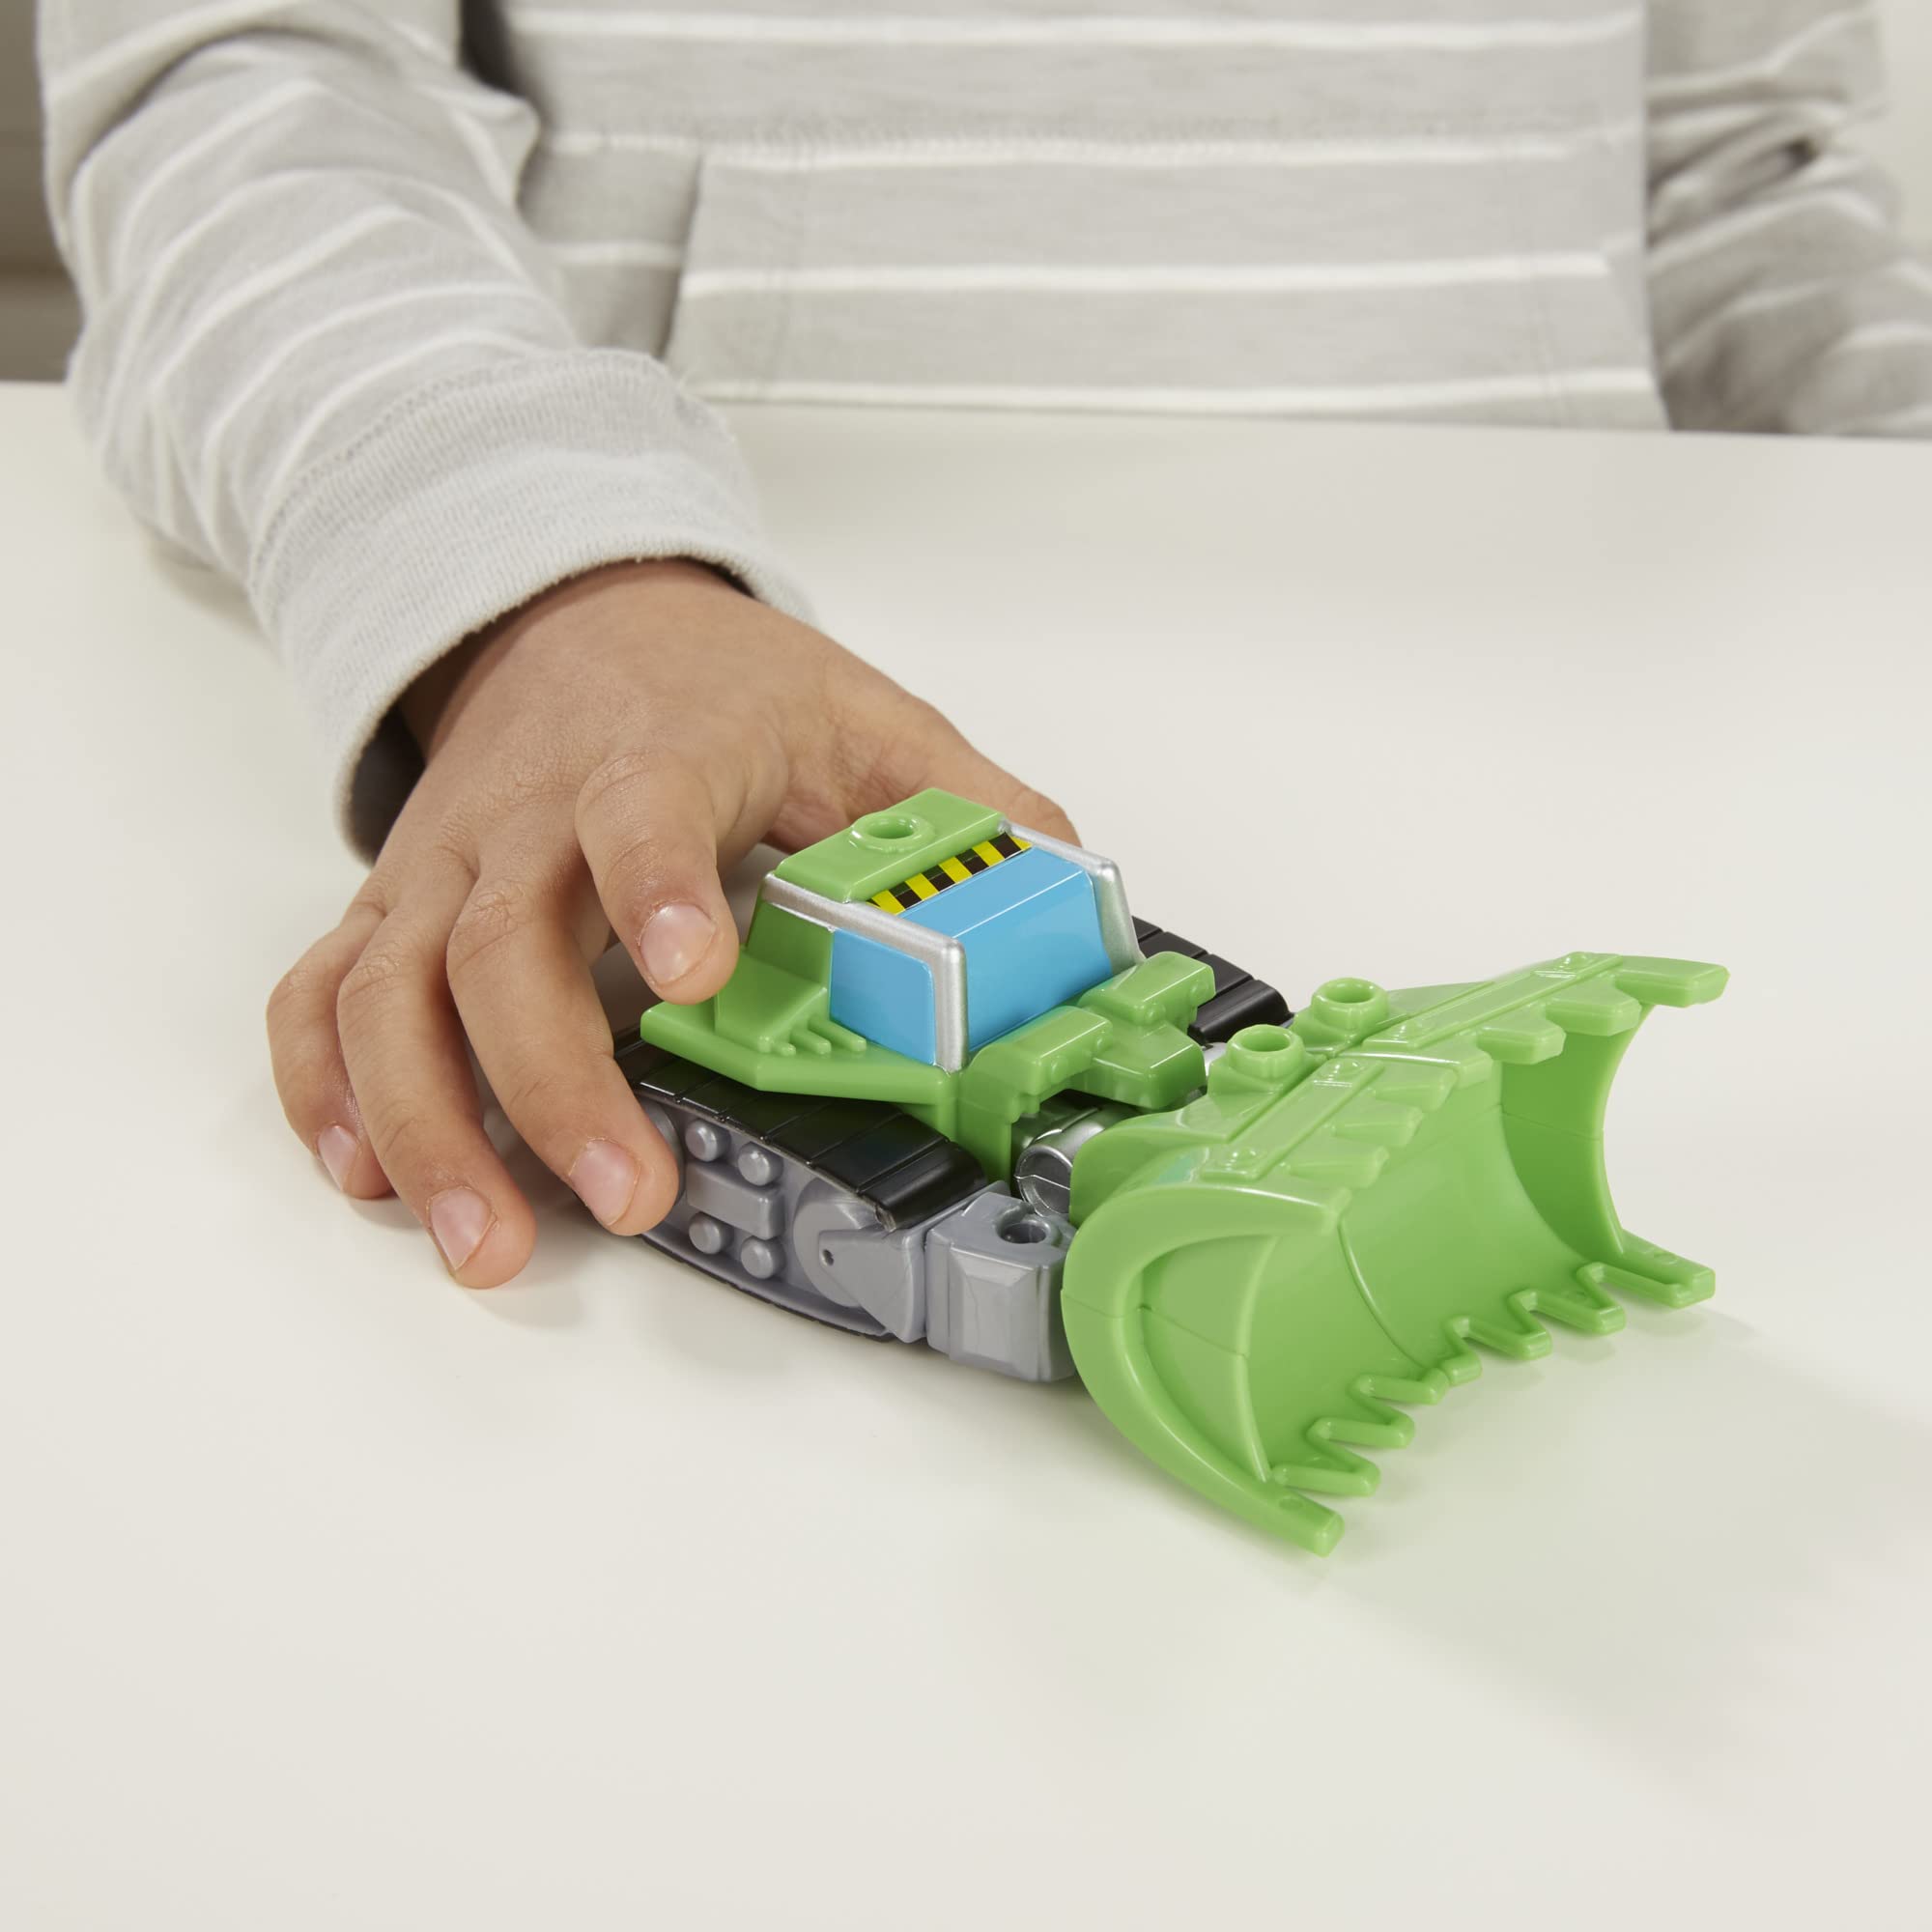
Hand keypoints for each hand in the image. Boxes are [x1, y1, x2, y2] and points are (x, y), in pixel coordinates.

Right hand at [266, 560, 1074, 1285]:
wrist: (575, 616)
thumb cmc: (719, 683)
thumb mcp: (865, 719)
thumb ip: (967, 807)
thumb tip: (1070, 902)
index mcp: (654, 754)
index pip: (644, 811)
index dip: (657, 887)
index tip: (689, 974)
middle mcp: (526, 816)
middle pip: (499, 943)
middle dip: (552, 1081)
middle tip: (623, 1195)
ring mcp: (446, 866)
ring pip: (390, 989)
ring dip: (422, 1119)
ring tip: (481, 1237)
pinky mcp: (395, 904)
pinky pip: (321, 992)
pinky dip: (323, 1085)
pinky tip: (367, 1171)